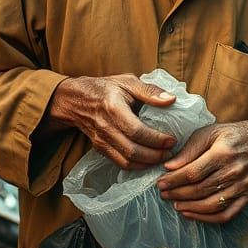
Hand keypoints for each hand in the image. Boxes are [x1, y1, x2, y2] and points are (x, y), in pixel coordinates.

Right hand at [48, 74, 176, 170]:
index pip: (136, 131)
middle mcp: (105, 128)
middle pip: (132, 150)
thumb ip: (150, 91)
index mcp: (113, 108)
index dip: (156, 139)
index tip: (172, 140)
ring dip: (147, 164)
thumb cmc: (105, 88)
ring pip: (126, 161)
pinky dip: (137, 166)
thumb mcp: (128, 81)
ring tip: (163, 158)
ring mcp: (101, 141)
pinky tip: (149, 162)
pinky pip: (120, 163)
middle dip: (154, 156)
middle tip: (171, 152)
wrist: (76, 99)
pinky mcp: (100, 149)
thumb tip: (171, 100)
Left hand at [156, 116, 247, 223]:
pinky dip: (206, 219)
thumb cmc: (233, 135)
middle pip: (199, 190)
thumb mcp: (210, 132)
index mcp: (223, 152)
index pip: (192, 172)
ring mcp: (242, 187)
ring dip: (188, 207)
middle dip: (177, 193)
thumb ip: (189, 149)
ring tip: (175, 203)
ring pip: (210, 205)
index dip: (173, 180)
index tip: (160, 182)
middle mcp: (234, 171)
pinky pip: (225, 215)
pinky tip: (191, 213)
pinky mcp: (247, 197)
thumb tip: (169, 166)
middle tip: (163, 193)